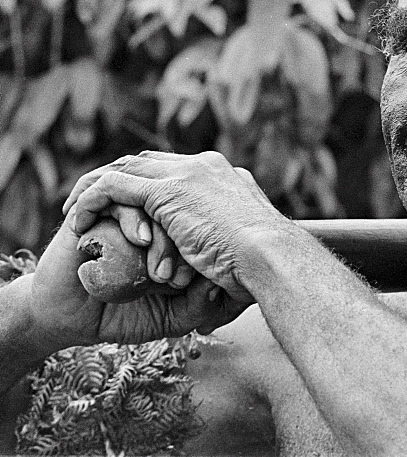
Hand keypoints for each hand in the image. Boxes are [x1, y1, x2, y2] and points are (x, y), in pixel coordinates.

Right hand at [27, 212, 241, 350]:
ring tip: (158, 272)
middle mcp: (158, 218)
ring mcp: (129, 211)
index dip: (210, 251)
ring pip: (155, 202)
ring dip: (161, 236)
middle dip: (185, 246)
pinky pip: (121, 200)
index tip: (206, 284)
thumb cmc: (128, 315)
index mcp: (183, 236)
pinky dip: (132, 218)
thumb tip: (220, 282)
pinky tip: (138, 240)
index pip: (209, 226)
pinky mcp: (98, 211)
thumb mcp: (174, 317)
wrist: (74, 319)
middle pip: (185, 210)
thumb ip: (199, 305)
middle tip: (177, 281)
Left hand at [64, 150, 297, 301]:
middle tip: (95, 203)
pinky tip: (77, 219)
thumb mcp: (247, 249)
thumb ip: (228, 248)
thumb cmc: (268, 265)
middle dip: (118, 178)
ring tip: (75, 210)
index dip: (148, 183)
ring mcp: (187, 174)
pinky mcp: (167, 191)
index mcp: (224, 176)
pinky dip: (92, 200)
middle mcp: (205, 166)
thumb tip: (218, 279)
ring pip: (125, 167)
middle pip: (148, 161)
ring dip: (97, 186)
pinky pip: (113, 186)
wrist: (272, 257)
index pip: (176, 168)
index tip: (131, 208)